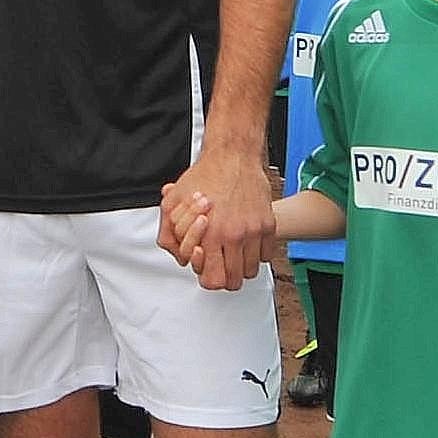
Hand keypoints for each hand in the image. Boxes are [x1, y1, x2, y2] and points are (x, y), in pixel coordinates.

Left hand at [160, 145, 275, 289]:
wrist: (232, 157)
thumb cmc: (205, 177)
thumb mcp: (173, 204)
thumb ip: (169, 232)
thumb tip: (178, 254)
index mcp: (211, 235)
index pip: (213, 279)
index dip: (209, 280)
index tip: (208, 272)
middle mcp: (234, 235)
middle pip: (234, 280)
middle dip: (225, 277)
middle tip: (221, 267)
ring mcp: (254, 231)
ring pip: (251, 270)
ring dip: (241, 267)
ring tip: (233, 254)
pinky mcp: (268, 224)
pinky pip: (266, 255)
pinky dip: (257, 254)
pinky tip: (246, 244)